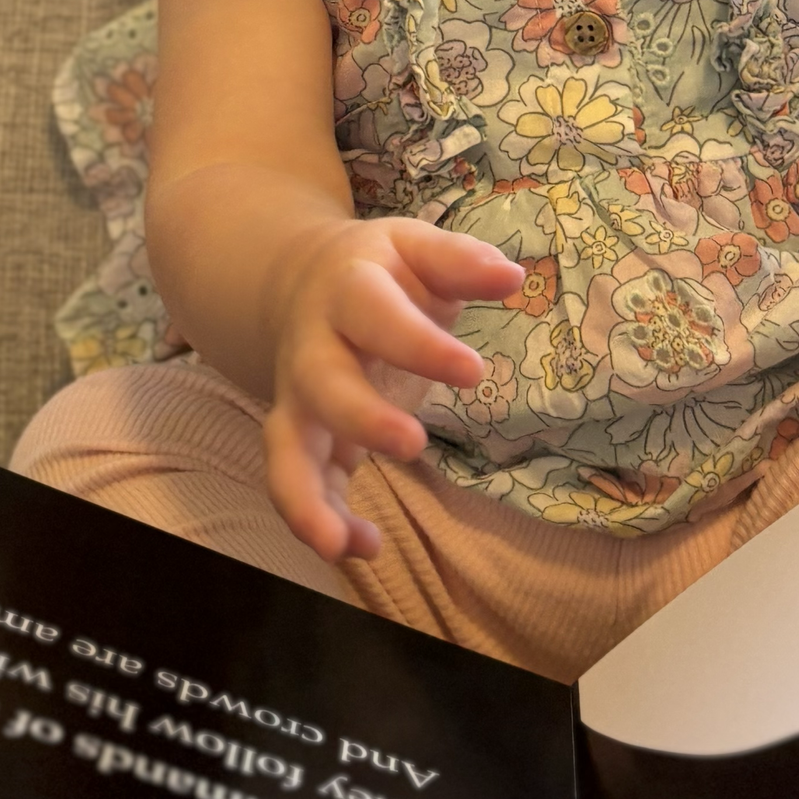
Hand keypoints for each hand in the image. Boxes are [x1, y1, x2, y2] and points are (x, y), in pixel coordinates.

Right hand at [261, 219, 522, 561]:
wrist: (304, 282)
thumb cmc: (382, 271)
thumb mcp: (416, 249)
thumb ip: (461, 261)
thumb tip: (513, 276)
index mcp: (347, 291)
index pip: (375, 314)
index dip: (419, 344)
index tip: (475, 373)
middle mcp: (312, 347)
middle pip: (321, 384)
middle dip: (360, 418)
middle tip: (412, 446)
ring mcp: (300, 397)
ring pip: (286, 447)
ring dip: (306, 498)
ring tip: (343, 544)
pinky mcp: (303, 437)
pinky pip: (299, 482)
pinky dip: (319, 520)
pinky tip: (363, 548)